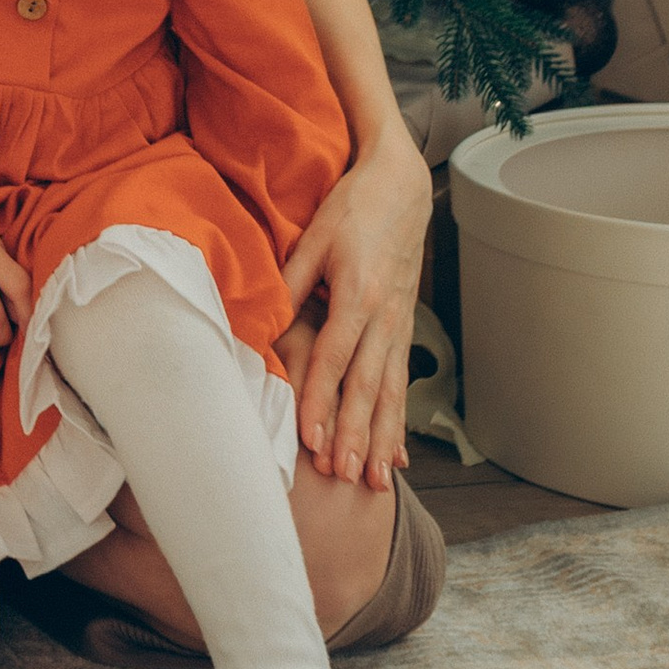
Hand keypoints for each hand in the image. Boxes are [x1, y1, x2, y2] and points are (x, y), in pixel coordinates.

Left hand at [280, 117, 429, 490]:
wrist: (403, 187)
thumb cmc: (352, 207)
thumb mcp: (314, 235)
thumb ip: (290, 280)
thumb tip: (263, 319)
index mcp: (358, 293)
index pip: (334, 356)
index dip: (321, 399)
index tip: (310, 437)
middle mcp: (385, 317)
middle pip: (367, 386)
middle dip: (354, 433)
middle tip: (343, 475)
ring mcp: (400, 326)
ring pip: (390, 393)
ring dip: (380, 439)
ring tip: (373, 481)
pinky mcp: (405, 329)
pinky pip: (402, 384)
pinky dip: (399, 423)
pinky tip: (396, 455)